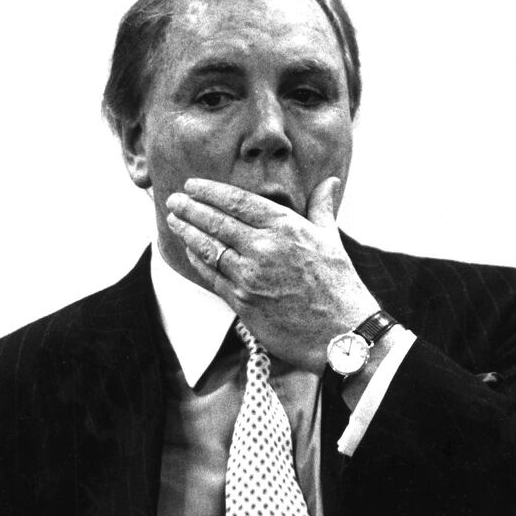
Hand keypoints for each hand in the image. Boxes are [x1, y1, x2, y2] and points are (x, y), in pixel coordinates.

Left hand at [165, 177, 377, 370]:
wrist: (342, 333)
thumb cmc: (339, 285)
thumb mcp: (331, 239)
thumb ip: (322, 208)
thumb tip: (330, 182)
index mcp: (286, 227)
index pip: (238, 201)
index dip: (210, 191)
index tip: (192, 185)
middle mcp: (265, 247)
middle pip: (216, 221)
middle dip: (190, 209)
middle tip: (173, 200)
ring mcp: (250, 276)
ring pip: (208, 248)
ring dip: (187, 232)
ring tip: (174, 221)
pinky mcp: (242, 301)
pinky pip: (212, 275)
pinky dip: (197, 260)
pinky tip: (189, 250)